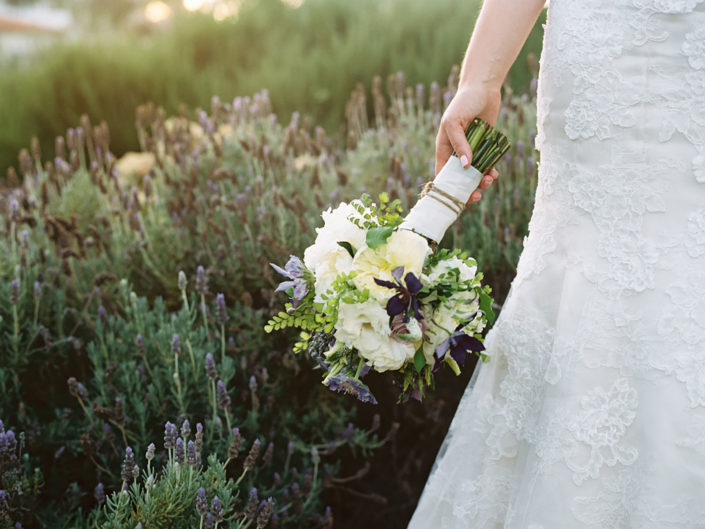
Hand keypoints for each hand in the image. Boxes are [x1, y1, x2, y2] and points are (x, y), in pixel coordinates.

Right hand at [435, 84, 501, 204]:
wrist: (483, 89)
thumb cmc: (463, 103)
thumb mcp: (454, 122)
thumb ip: (459, 144)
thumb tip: (466, 166)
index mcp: (444, 149)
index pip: (442, 174)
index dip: (448, 188)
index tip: (458, 198)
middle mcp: (456, 153)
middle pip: (460, 179)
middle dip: (468, 189)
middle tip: (478, 196)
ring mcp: (472, 151)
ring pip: (475, 174)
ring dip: (482, 181)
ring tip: (490, 180)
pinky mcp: (485, 148)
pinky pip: (487, 165)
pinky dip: (491, 172)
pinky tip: (495, 173)